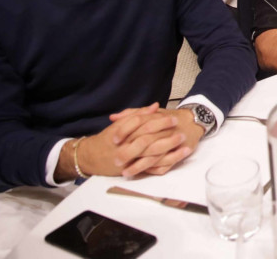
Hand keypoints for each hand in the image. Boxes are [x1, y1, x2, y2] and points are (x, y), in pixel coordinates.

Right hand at [65, 104, 184, 178]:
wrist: (90, 157)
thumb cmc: (107, 139)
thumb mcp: (120, 124)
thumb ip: (138, 114)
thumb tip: (155, 106)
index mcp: (124, 134)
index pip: (144, 126)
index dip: (160, 122)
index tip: (173, 118)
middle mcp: (126, 148)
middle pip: (150, 142)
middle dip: (167, 137)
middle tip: (181, 132)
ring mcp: (130, 161)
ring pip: (153, 157)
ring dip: (170, 152)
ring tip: (185, 146)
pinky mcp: (134, 171)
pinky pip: (152, 169)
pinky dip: (166, 164)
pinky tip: (177, 159)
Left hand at [115, 107, 203, 176]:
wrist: (192, 122)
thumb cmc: (168, 119)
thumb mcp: (151, 113)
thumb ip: (131, 114)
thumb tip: (113, 117)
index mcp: (157, 118)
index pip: (138, 122)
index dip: (124, 131)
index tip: (113, 140)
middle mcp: (165, 130)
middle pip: (145, 141)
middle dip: (129, 153)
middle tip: (115, 161)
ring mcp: (173, 142)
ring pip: (154, 157)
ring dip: (139, 166)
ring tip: (125, 172)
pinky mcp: (179, 153)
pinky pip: (165, 165)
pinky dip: (152, 170)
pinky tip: (142, 173)